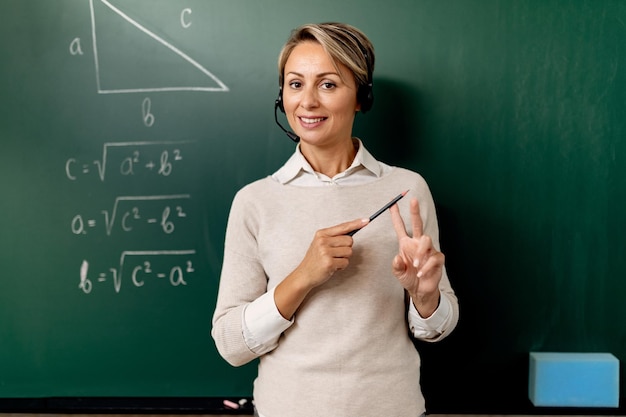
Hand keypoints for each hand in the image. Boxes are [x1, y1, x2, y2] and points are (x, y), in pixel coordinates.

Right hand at [274, 217, 368, 319]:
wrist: (304, 274)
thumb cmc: (315, 259)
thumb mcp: (321, 243)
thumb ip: (334, 237)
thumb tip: (352, 231)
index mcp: (322, 234)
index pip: (343, 227)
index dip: (356, 224)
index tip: (366, 221)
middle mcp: (323, 241)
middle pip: (349, 240)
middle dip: (346, 249)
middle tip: (335, 254)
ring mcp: (325, 252)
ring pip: (349, 252)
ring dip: (344, 259)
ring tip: (333, 261)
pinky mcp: (328, 263)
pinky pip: (345, 262)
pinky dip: (341, 267)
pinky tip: (332, 267)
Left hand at [390, 198, 442, 316]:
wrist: (420, 290)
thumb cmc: (408, 277)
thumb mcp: (398, 272)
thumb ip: (396, 265)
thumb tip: (398, 258)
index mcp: (406, 244)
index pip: (401, 226)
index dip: (396, 215)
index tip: (391, 203)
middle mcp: (418, 244)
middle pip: (418, 224)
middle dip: (415, 212)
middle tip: (413, 200)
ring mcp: (429, 250)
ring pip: (426, 240)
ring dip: (420, 252)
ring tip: (415, 265)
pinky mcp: (437, 259)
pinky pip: (433, 258)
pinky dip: (426, 266)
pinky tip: (421, 273)